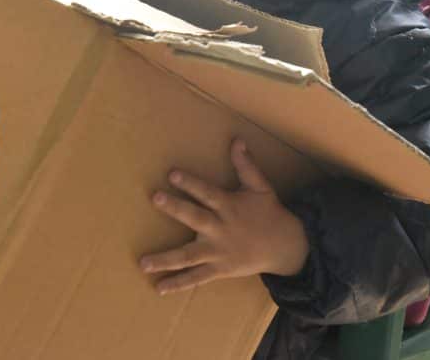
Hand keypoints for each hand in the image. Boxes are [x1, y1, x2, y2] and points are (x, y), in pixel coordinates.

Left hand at [140, 139, 308, 294]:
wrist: (286, 247)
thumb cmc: (269, 213)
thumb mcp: (260, 187)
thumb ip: (246, 165)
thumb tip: (237, 140)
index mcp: (229, 207)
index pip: (207, 193)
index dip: (191, 183)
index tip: (172, 174)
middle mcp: (221, 229)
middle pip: (195, 218)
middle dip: (175, 208)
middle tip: (156, 198)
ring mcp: (218, 252)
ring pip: (190, 256)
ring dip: (166, 259)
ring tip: (143, 262)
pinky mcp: (219, 269)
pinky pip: (196, 278)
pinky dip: (179, 283)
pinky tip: (159, 287)